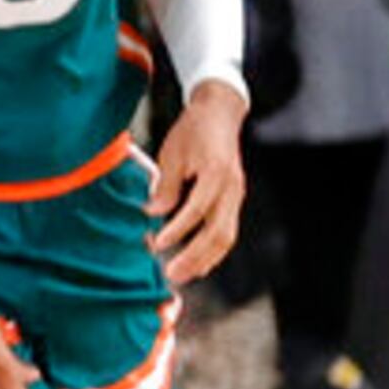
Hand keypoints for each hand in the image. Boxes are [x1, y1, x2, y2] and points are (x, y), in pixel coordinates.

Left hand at [146, 81, 248, 285]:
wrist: (220, 113)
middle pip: (218, 232)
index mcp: (216, 173)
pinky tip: (198, 265)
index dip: (177, 229)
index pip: (197, 209)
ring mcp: (236, 196)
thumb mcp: (173, 153)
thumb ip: (166, 185)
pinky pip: (228, 232)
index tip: (157, 244)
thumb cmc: (193, 131)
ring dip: (205, 260)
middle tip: (171, 273)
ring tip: (182, 275)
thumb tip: (152, 213)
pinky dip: (213, 251)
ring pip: (226, 237)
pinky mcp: (234, 201)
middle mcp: (231, 188)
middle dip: (194, 256)